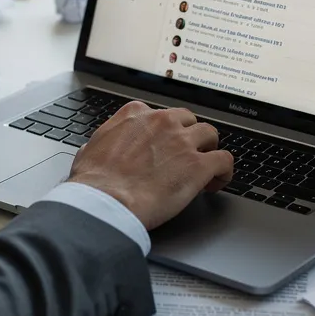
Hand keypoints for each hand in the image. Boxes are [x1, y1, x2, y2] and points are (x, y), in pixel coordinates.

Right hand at [68, 102, 232, 229]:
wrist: (106, 201)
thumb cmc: (94, 181)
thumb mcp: (89, 149)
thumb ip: (102, 142)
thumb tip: (97, 148)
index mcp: (135, 115)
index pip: (159, 114)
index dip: (164, 132)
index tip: (164, 145)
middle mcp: (162, 122)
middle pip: (188, 120)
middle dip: (189, 136)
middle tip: (186, 155)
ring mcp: (182, 141)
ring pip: (210, 134)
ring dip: (209, 149)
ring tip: (206, 167)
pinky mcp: (198, 165)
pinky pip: (224, 160)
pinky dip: (224, 171)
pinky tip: (217, 182)